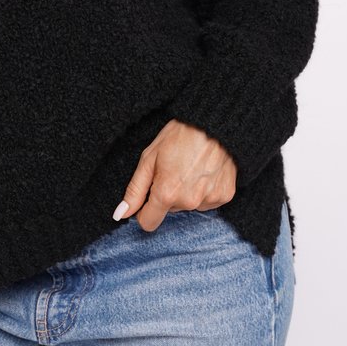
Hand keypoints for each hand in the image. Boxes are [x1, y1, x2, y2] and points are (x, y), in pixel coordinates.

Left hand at [112, 118, 236, 230]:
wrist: (214, 122)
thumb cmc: (179, 135)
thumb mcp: (149, 158)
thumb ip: (134, 190)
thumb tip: (121, 214)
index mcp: (166, 193)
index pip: (148, 223)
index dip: (144, 210)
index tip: (148, 196)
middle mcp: (189, 202)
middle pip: (169, 210)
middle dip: (167, 194)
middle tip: (173, 169)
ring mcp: (209, 200)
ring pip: (189, 205)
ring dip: (187, 192)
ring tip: (190, 167)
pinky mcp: (225, 196)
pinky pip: (207, 201)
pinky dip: (204, 190)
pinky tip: (205, 171)